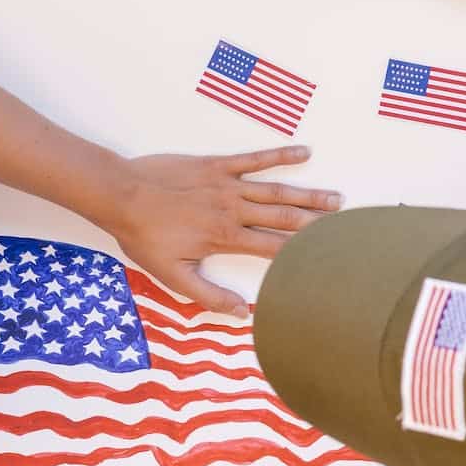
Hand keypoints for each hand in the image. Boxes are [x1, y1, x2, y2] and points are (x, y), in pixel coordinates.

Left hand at [107, 147, 342, 316]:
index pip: (274, 248)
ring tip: (336, 198)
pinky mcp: (216, 164)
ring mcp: (227, 184)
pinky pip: (254, 159)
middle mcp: (233, 209)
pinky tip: (304, 153)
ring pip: (276, 190)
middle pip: (283, 217)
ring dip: (308, 194)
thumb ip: (209, 295)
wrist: (121, 196)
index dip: (302, 253)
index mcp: (226, 238)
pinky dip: (280, 155)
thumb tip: (241, 312)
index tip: (327, 257)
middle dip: (316, 223)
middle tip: (345, 225)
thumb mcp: (173, 276)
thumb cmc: (144, 237)